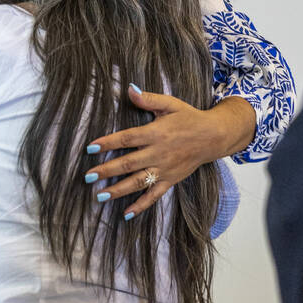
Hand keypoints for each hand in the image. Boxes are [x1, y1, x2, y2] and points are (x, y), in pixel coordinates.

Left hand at [86, 89, 251, 218]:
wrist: (214, 136)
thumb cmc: (189, 118)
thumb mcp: (170, 104)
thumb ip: (148, 99)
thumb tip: (129, 88)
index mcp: (156, 133)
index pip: (127, 138)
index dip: (108, 143)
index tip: (91, 148)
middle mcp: (159, 153)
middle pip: (129, 163)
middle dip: (107, 170)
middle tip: (88, 176)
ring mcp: (165, 169)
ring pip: (138, 182)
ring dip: (118, 190)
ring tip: (100, 196)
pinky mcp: (171, 180)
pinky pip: (154, 195)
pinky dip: (141, 205)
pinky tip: (126, 214)